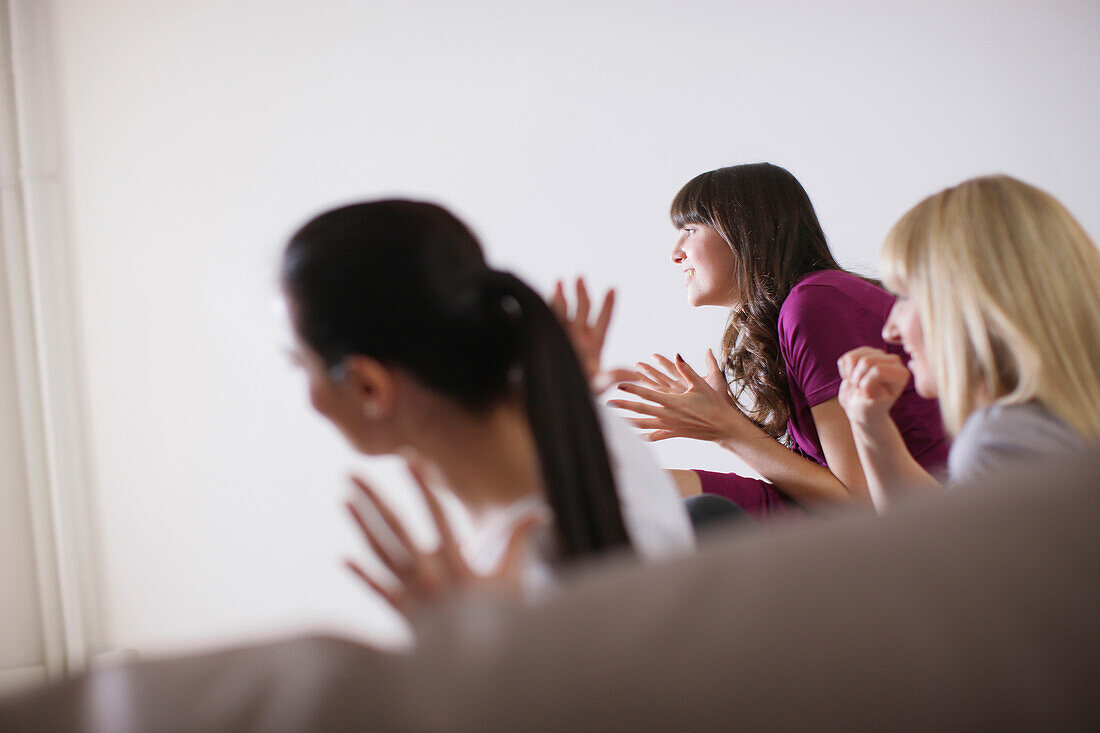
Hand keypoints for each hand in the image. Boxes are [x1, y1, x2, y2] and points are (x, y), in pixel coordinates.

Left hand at [344, 465, 538, 621]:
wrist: (483, 670)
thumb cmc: (503, 620)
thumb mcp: (514, 578)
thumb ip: (518, 541)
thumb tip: (540, 512)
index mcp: (458, 564)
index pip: (437, 514)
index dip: (422, 484)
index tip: (408, 458)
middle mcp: (431, 577)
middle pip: (396, 529)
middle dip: (374, 499)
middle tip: (351, 472)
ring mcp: (413, 597)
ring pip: (380, 555)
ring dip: (360, 526)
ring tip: (343, 499)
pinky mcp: (404, 616)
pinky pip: (379, 593)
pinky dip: (363, 576)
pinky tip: (344, 559)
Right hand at [549, 277, 638, 392]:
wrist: (554, 397)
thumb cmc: (578, 392)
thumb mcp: (597, 385)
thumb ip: (613, 377)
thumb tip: (635, 375)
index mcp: (595, 345)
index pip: (603, 321)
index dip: (607, 306)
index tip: (612, 289)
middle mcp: (579, 337)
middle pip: (583, 310)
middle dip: (582, 293)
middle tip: (580, 277)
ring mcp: (564, 336)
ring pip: (565, 311)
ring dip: (563, 295)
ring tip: (560, 281)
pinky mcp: (549, 337)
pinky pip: (550, 318)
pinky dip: (549, 306)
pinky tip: (544, 297)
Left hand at [607, 351, 750, 442]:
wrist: (724, 427)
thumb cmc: (715, 404)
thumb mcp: (702, 384)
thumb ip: (687, 369)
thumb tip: (677, 355)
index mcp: (673, 401)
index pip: (648, 393)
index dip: (633, 388)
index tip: (619, 384)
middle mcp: (668, 415)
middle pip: (640, 409)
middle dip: (623, 406)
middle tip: (607, 403)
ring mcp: (670, 426)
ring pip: (644, 424)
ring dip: (627, 421)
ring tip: (614, 420)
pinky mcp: (674, 433)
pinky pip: (655, 436)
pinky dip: (642, 436)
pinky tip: (632, 438)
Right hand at [837, 347, 909, 428]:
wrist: (862, 408)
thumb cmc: (869, 408)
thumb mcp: (872, 406)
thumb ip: (874, 391)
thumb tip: (874, 372)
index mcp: (901, 374)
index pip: (878, 370)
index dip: (866, 384)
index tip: (868, 395)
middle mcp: (894, 360)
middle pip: (865, 361)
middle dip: (856, 379)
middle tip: (860, 390)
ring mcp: (878, 354)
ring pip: (853, 358)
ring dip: (849, 375)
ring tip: (856, 385)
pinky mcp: (864, 352)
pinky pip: (846, 358)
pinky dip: (844, 372)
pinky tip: (852, 379)